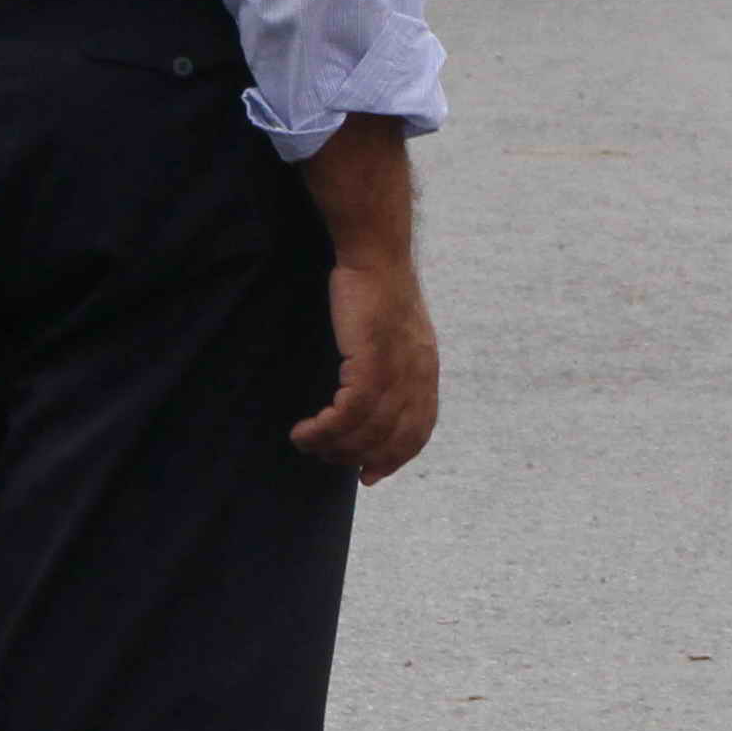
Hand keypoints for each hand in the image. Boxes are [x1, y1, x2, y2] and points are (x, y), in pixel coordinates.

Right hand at [292, 254, 440, 481]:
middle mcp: (418, 374)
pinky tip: (305, 429)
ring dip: (332, 446)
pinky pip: (349, 411)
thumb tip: (376, 399)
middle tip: (326, 457)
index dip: (395, 458)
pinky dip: (325, 429)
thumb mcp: (397, 334)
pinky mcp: (371, 359)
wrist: (376, 255)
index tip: (369, 475)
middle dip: (358, 457)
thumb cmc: (377, 290)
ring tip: (307, 443)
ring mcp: (397, 368)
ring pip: (367, 430)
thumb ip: (394, 367)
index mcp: (427, 369)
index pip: (420, 429)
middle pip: (393, 438)